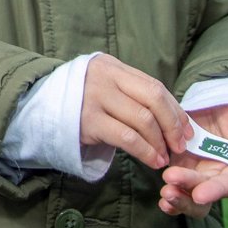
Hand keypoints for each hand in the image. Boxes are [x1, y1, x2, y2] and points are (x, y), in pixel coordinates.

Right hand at [80, 54, 192, 170]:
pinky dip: (145, 151)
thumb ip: (133, 93)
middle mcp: (104, 77)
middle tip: (180, 146)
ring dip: (160, 143)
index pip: (154, 86)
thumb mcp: (105, 85)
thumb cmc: (80, 99)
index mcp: (112, 66)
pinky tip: (152, 161)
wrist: (40, 107)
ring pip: (143, 120)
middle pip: (153, 99)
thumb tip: (176, 118)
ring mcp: (95, 98)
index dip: (175, 110)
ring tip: (164, 157)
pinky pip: (127, 137)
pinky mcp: (89, 121)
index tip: (187, 131)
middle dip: (173, 125)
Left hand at [159, 105, 227, 217]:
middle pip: (202, 192)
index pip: (227, 186)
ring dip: (176, 195)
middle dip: (186, 194)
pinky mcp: (181, 157)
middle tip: (170, 190)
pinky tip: (159, 194)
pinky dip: (168, 185)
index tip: (199, 195)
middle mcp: (217, 176)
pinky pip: (172, 174)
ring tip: (165, 193)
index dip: (213, 191)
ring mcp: (198, 168)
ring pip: (186, 189)